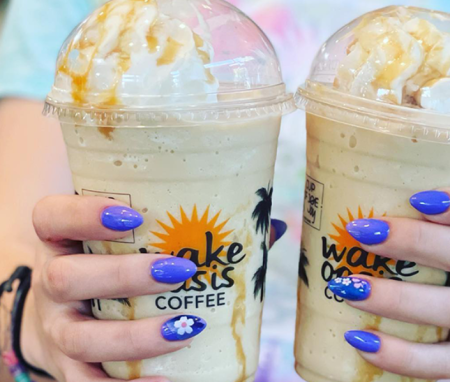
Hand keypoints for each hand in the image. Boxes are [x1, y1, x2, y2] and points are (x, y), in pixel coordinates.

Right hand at [21, 195, 205, 381]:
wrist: (68, 315)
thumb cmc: (112, 264)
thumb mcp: (127, 240)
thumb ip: (183, 228)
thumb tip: (267, 229)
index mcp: (61, 241)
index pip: (51, 217)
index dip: (84, 214)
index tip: (132, 215)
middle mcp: (52, 283)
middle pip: (66, 278)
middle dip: (124, 276)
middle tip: (179, 271)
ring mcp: (58, 328)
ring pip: (79, 336)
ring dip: (134, 336)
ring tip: (185, 328)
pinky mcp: (68, 367)